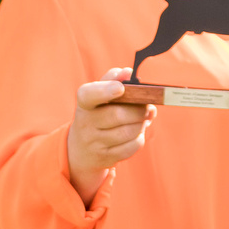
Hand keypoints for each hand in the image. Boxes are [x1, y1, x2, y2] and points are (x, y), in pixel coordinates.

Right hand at [66, 67, 153, 202]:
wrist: (82, 149)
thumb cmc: (97, 114)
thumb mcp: (98, 96)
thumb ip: (113, 80)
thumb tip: (128, 72)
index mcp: (84, 103)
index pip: (89, 95)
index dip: (106, 90)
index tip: (121, 88)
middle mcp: (85, 123)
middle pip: (118, 115)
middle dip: (138, 110)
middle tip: (147, 106)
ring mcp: (94, 142)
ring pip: (128, 132)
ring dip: (141, 124)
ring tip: (141, 120)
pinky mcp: (105, 157)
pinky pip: (131, 147)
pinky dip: (139, 138)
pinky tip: (135, 134)